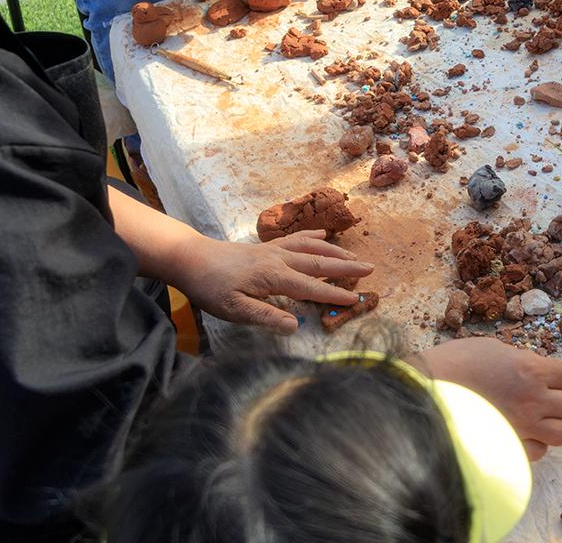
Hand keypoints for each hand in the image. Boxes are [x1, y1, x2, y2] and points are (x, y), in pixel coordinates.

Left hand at [173, 230, 374, 334]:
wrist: (191, 258)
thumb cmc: (212, 288)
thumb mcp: (235, 310)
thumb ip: (266, 318)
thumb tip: (296, 326)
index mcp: (274, 277)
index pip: (311, 288)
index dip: (334, 294)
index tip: (356, 299)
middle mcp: (279, 260)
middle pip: (319, 262)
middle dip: (346, 267)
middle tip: (370, 269)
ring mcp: (273, 250)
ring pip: (311, 248)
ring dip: (335, 252)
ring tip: (355, 257)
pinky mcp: (266, 247)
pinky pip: (296, 238)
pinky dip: (312, 236)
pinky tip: (323, 236)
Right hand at [417, 337, 561, 460]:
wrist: (425, 391)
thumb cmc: (453, 363)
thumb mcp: (492, 348)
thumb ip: (520, 360)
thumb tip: (535, 371)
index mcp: (531, 369)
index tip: (556, 379)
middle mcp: (533, 399)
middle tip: (549, 399)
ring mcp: (523, 427)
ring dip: (555, 425)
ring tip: (538, 419)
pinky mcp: (510, 447)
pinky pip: (539, 453)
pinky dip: (535, 445)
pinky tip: (520, 434)